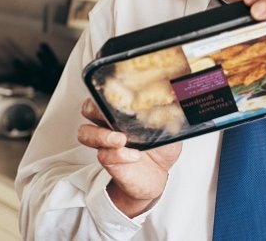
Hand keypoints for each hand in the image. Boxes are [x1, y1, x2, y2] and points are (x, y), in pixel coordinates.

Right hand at [78, 99, 181, 217]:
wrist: (159, 175)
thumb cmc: (161, 147)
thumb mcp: (170, 128)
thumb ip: (171, 115)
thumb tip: (179, 100)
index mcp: (122, 111)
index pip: (104, 94)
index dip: (104, 91)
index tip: (116, 90)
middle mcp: (110, 124)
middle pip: (88, 109)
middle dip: (95, 109)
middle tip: (110, 114)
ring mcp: (106, 142)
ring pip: (86, 133)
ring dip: (101, 135)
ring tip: (121, 139)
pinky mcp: (109, 161)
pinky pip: (104, 155)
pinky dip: (119, 155)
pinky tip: (134, 155)